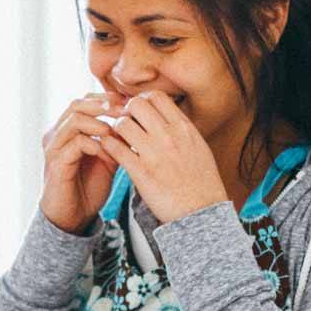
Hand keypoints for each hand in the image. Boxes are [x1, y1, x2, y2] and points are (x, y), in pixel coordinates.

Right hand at [39, 90, 127, 232]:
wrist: (73, 215)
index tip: (130, 103)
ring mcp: (54, 147)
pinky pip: (76, 143)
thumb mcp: (108, 156)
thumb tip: (138, 120)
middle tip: (126, 111)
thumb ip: (116, 139)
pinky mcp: (56, 162)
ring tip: (117, 132)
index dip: (108, 99)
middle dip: (104, 106)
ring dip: (100, 123)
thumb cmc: (89, 185)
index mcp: (67, 128)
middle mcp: (57, 133)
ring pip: (75, 120)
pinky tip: (109, 154)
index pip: (85, 100)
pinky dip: (95, 145)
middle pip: (77, 104)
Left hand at [101, 93, 227, 223]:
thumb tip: (168, 117)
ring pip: (122, 124)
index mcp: (184, 128)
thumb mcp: (199, 148)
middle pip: (136, 104)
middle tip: (124, 124)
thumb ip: (182, 130)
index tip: (138, 113)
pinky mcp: (141, 173)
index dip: (142, 100)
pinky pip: (115, 149)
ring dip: (115, 129)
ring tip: (117, 139)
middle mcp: (169, 136)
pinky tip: (109, 151)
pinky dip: (108, 146)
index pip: (156, 97)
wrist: (202, 213)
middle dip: (126, 111)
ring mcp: (154, 154)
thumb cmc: (202, 183)